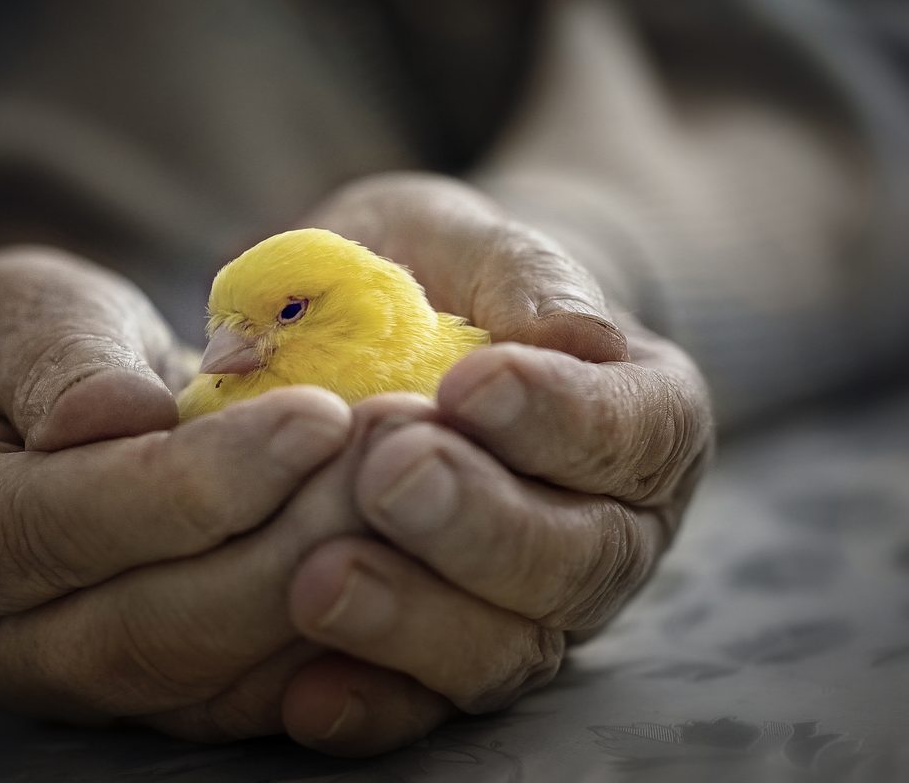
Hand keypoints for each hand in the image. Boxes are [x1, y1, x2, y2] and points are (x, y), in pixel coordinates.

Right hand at [0, 246, 367, 738]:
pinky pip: (262, 692)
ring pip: (226, 674)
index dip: (205, 479)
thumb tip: (111, 418)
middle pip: (166, 625)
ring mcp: (97, 674)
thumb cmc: (20, 347)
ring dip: (340, 589)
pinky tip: (415, 561)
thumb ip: (56, 362)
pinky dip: (347, 642)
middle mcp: (16, 631)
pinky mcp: (169, 683)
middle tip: (400, 455)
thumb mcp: (11, 318)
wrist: (37, 414)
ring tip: (423, 491)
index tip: (318, 415)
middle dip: (298, 543)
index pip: (78, 522)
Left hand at [281, 173, 713, 753]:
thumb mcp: (475, 240)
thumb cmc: (445, 274)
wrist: (398, 330)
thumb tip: (577, 331)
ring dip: (418, 619)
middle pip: (577, 559)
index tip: (470, 381)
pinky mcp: (450, 650)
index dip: (561, 418)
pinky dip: (371, 702)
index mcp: (639, 417)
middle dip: (482, 521)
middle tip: (389, 469)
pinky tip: (303, 695)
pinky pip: (426, 701)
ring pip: (508, 645)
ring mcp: (532, 601)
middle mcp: (607, 524)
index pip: (635, 433)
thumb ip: (522, 271)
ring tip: (322, 579)